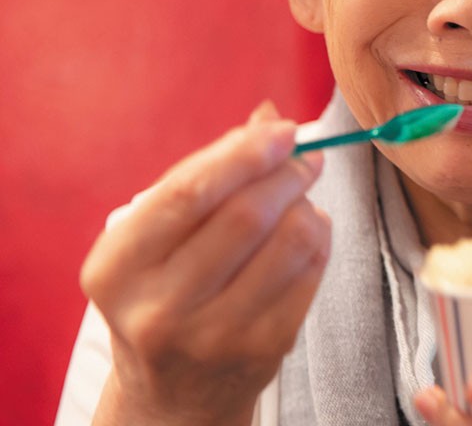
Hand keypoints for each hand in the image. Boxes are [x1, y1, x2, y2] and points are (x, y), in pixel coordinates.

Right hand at [81, 102, 330, 425]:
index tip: (282, 130)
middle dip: (286, 173)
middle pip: (244, 216)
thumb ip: (207, 173)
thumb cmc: (166, 291)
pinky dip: (319, 237)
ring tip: (303, 196)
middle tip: (306, 158)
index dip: (243, 153)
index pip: (187, 194)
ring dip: (307, 204)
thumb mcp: (159, 237)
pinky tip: (307, 232)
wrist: (176, 392)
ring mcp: (213, 334)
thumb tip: (266, 115)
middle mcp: (158, 307)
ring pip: (288, 242)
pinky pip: (311, 271)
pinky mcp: (263, 349)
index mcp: (116, 268)